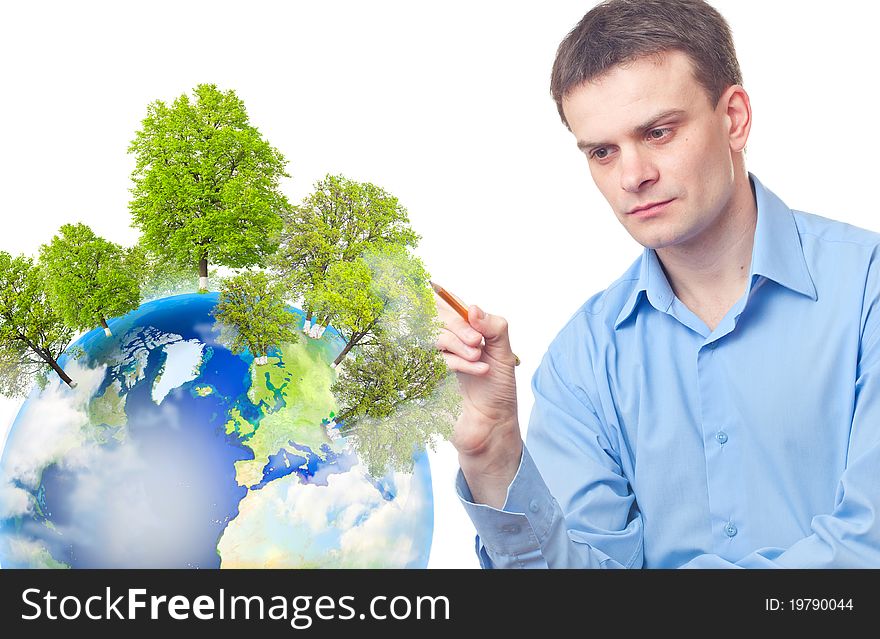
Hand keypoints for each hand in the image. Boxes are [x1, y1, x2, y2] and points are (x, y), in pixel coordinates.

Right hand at [433, 292, 521, 467]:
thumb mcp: (504, 353)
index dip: (447, 298)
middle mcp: (445, 341)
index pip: (444, 302)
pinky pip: (432, 359)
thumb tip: (472, 309)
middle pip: (434, 315)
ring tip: (479, 359)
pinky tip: (477, 370)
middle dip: (458, 326)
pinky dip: (457, 362)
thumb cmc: (498, 390)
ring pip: (432, 336)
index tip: (460, 307)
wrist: (491, 426)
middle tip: (478, 342)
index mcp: (462, 331)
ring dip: (458, 345)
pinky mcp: (426, 377)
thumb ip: (494, 327)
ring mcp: (433, 359)